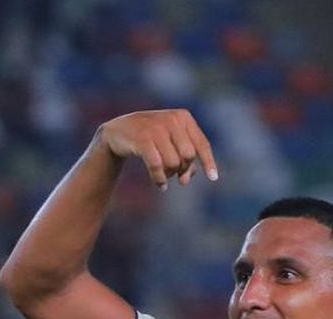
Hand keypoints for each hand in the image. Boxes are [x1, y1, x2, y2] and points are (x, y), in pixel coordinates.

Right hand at [97, 109, 218, 189]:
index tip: (213, 178)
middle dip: (183, 169)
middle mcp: (171, 119)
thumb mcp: (171, 144)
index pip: (202, 144)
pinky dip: (159, 179)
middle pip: (189, 156)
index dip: (209, 162)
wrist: (119, 132)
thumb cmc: (151, 139)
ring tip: (164, 176)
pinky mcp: (142, 139)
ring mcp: (156, 128)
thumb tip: (185, 180)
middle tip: (175, 175)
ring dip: (170, 174)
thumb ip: (185, 160)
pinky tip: (160, 186)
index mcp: (183, 117)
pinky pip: (157, 166)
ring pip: (174, 162)